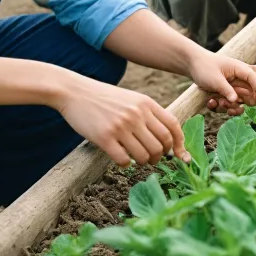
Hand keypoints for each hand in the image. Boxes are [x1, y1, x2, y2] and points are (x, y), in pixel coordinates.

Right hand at [54, 78, 189, 167]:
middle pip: (162, 145)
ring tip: (136, 159)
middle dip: (160, 156)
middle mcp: (136, 114)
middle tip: (151, 158)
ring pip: (145, 155)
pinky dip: (125, 164)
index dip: (179, 144)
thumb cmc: (104, 98)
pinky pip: (124, 160)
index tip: (180, 156)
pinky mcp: (104, 137)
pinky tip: (120, 158)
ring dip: (143, 162)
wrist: (75, 92)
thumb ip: (148, 114)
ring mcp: (121, 126)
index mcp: (145, 103)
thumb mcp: (131, 99)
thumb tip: (167, 140)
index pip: (173, 126)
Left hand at [187, 50, 255, 114]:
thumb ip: (227, 90)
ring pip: (240, 103)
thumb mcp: (215, 79)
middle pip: (253, 95)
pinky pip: (229, 106)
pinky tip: (211, 102)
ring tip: (219, 102)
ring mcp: (234, 88)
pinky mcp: (227, 94)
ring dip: (230, 107)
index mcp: (241, 70)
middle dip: (242, 102)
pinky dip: (221, 107)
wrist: (192, 65)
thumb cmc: (204, 67)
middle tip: (228, 101)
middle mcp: (240, 80)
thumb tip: (236, 101)